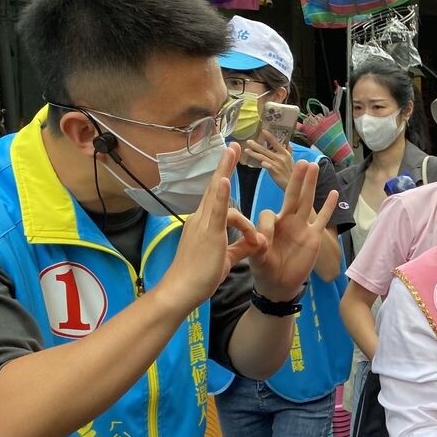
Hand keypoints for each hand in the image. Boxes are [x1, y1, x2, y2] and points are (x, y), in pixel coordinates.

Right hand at [158, 143, 266, 312]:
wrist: (182, 290)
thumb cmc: (200, 277)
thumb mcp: (226, 259)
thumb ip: (241, 248)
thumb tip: (255, 242)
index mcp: (205, 224)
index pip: (216, 198)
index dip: (223, 181)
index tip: (229, 167)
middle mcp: (201, 219)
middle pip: (214, 187)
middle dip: (223, 165)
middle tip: (232, 145)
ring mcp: (203, 224)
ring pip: (215, 192)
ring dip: (224, 169)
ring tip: (232, 150)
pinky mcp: (208, 233)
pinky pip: (216, 211)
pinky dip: (220, 194)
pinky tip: (224, 179)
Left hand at [244, 134, 294, 190]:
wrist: (292, 183)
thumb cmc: (290, 172)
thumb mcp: (291, 160)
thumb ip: (289, 151)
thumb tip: (288, 143)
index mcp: (285, 153)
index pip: (276, 142)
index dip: (269, 136)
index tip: (263, 131)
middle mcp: (281, 157)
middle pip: (266, 149)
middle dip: (256, 145)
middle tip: (248, 141)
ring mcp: (278, 164)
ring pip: (263, 157)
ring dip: (254, 153)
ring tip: (246, 150)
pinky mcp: (275, 171)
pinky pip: (267, 166)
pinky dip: (263, 164)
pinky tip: (258, 163)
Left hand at [248, 159, 333, 301]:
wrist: (279, 284)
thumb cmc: (265, 269)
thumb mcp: (257, 258)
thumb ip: (258, 247)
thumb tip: (260, 240)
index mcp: (270, 224)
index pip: (268, 213)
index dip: (265, 225)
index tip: (262, 243)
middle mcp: (287, 221)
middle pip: (292, 196)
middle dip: (295, 179)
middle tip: (300, 161)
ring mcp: (302, 227)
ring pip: (307, 202)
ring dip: (310, 185)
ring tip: (313, 166)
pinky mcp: (313, 237)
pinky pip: (322, 219)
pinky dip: (328, 207)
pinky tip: (333, 192)